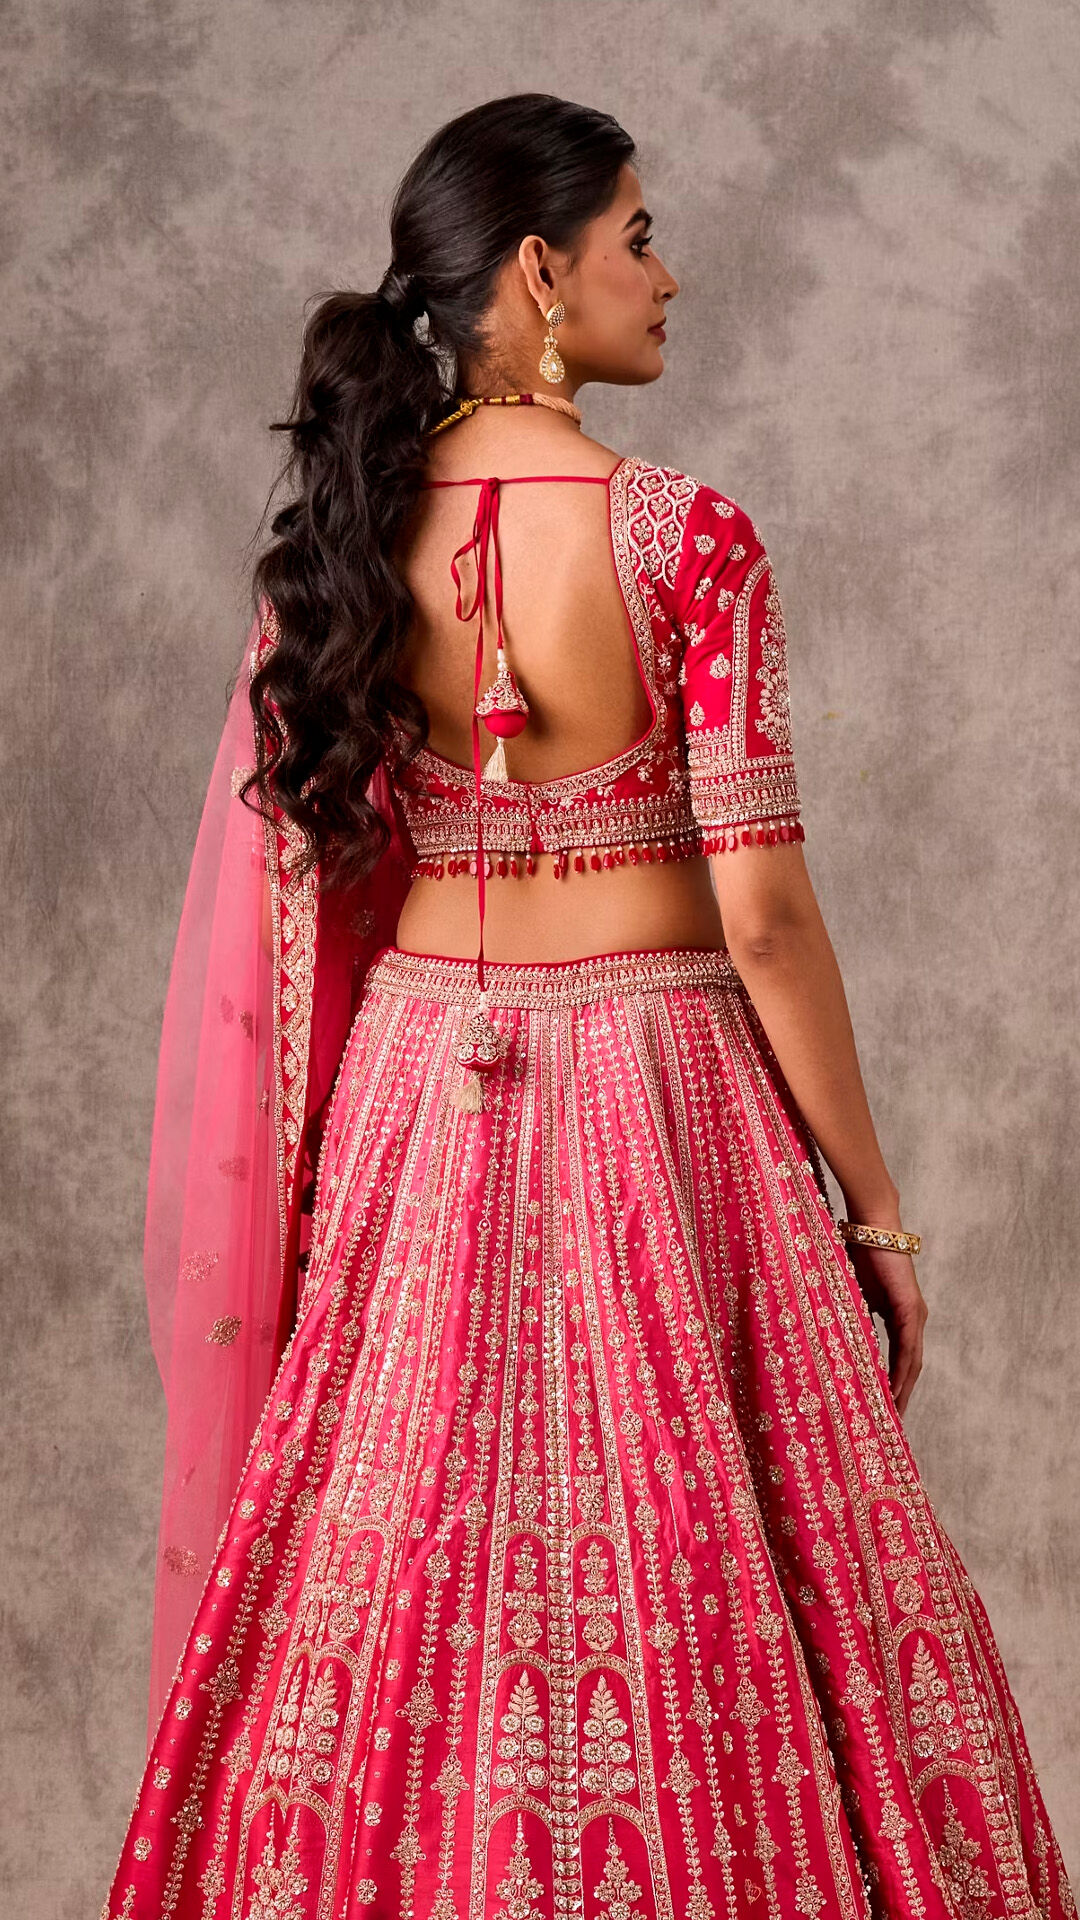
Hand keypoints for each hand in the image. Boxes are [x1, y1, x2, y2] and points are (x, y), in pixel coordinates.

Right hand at [846, 1242, 927, 1417]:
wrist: (870, 1227)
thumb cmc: (857, 1252)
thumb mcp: (851, 1295)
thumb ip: (851, 1317)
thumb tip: (835, 1340)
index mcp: (899, 1315)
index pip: (899, 1357)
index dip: (894, 1383)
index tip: (884, 1407)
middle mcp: (912, 1318)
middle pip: (910, 1366)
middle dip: (901, 1395)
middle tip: (890, 1423)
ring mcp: (914, 1314)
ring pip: (912, 1362)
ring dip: (903, 1389)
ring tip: (893, 1414)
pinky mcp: (910, 1309)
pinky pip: (907, 1348)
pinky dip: (902, 1371)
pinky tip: (894, 1389)